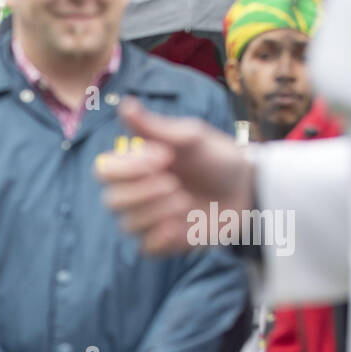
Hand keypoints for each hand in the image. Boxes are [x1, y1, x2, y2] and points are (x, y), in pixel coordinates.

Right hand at [95, 99, 254, 254]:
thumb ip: (154, 127)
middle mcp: (135, 194)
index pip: (103, 171)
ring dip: (158, 211)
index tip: (163, 157)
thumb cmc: (216, 158)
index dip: (127, 168)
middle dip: (143, 192)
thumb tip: (124, 104)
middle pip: (111, 201)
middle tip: (175, 182)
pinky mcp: (163, 243)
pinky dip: (162, 237)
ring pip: (128, 225)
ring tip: (185, 200)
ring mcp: (147, 220)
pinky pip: (146, 247)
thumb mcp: (190, 137)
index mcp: (134, 166)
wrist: (247, 188)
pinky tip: (181, 226)